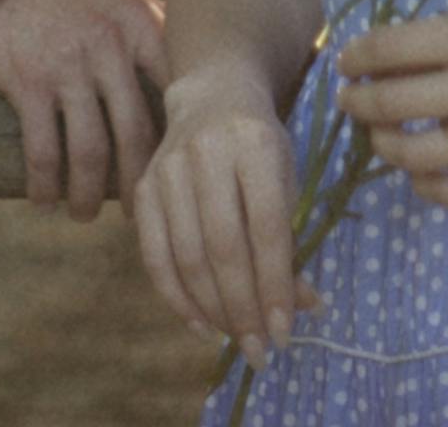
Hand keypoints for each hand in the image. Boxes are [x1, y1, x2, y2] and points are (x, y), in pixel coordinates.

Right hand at [0, 0, 166, 219]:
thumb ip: (151, 23)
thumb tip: (190, 64)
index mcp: (139, 22)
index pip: (177, 90)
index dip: (181, 138)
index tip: (180, 171)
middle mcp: (110, 43)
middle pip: (137, 132)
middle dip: (138, 183)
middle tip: (136, 214)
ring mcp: (69, 62)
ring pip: (92, 151)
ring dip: (89, 195)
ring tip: (85, 214)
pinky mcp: (27, 79)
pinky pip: (43, 150)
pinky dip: (44, 185)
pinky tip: (42, 201)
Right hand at [134, 71, 318, 371]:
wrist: (211, 95)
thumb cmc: (260, 145)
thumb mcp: (286, 179)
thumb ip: (292, 240)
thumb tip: (305, 307)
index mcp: (255, 143)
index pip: (266, 226)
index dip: (276, 284)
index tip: (286, 333)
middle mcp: (207, 152)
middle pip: (223, 246)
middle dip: (244, 308)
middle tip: (262, 352)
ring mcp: (167, 169)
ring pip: (187, 256)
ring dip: (214, 311)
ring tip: (239, 341)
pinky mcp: (142, 187)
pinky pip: (155, 255)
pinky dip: (177, 299)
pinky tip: (202, 326)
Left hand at [336, 9, 447, 208]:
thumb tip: (393, 56)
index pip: (392, 47)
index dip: (357, 57)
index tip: (347, 62)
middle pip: (391, 102)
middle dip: (357, 103)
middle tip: (349, 100)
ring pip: (412, 153)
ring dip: (383, 146)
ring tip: (380, 138)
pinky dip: (424, 186)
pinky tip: (419, 174)